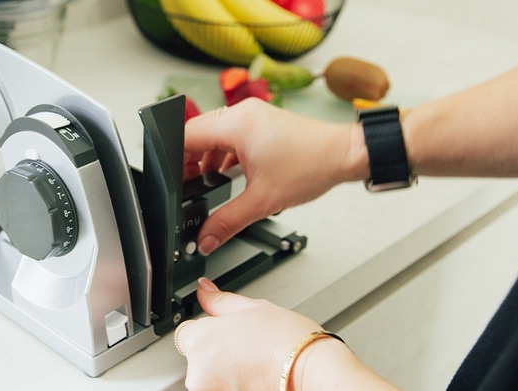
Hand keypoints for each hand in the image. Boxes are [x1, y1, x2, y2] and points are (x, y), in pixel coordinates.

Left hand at [174, 278, 397, 390]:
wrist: (312, 372)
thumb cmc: (288, 342)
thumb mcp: (252, 308)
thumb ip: (219, 301)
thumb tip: (203, 289)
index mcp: (199, 341)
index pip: (186, 333)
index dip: (208, 330)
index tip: (225, 332)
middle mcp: (198, 372)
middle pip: (198, 356)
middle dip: (217, 351)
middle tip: (245, 346)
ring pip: (211, 376)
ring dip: (225, 369)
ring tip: (253, 362)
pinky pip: (223, 387)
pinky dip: (234, 383)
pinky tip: (255, 375)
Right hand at [183, 98, 366, 253]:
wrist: (345, 155)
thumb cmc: (313, 165)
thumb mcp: (263, 200)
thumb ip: (227, 221)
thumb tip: (206, 238)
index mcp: (236, 124)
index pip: (186, 135)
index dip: (174, 159)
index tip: (172, 180)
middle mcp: (242, 113)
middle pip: (197, 134)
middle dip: (189, 161)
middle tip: (189, 185)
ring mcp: (253, 116)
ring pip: (214, 134)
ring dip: (207, 157)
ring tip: (209, 182)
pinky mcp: (262, 123)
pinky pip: (230, 134)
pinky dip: (224, 153)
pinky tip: (229, 173)